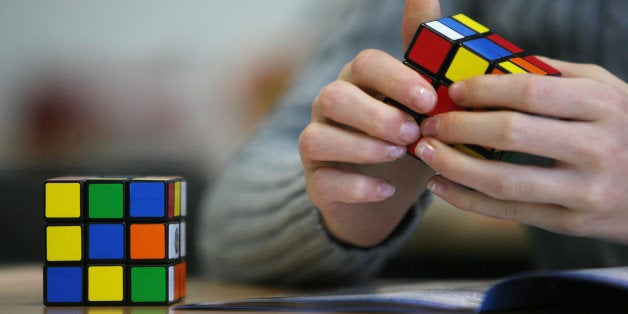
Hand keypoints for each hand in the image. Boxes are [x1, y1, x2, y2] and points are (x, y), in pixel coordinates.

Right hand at [298, 0, 440, 246]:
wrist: (389, 194)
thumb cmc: (408, 141)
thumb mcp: (421, 101)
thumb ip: (422, 53)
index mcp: (359, 83)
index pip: (365, 64)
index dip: (395, 79)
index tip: (428, 100)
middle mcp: (330, 108)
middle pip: (334, 96)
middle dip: (375, 114)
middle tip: (412, 133)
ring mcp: (319, 145)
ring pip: (318, 137)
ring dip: (361, 147)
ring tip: (397, 156)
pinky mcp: (317, 182)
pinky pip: (323, 181)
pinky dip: (356, 186)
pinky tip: (387, 190)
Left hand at [415, 58, 627, 243]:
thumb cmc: (625, 128)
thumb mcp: (605, 91)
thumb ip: (554, 76)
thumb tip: (492, 67)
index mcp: (601, 105)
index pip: (528, 91)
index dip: (483, 89)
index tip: (452, 91)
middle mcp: (595, 148)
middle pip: (510, 134)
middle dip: (457, 126)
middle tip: (428, 123)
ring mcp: (583, 191)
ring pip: (503, 180)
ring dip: (452, 166)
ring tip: (424, 153)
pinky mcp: (571, 224)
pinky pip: (508, 212)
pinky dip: (466, 200)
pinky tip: (440, 186)